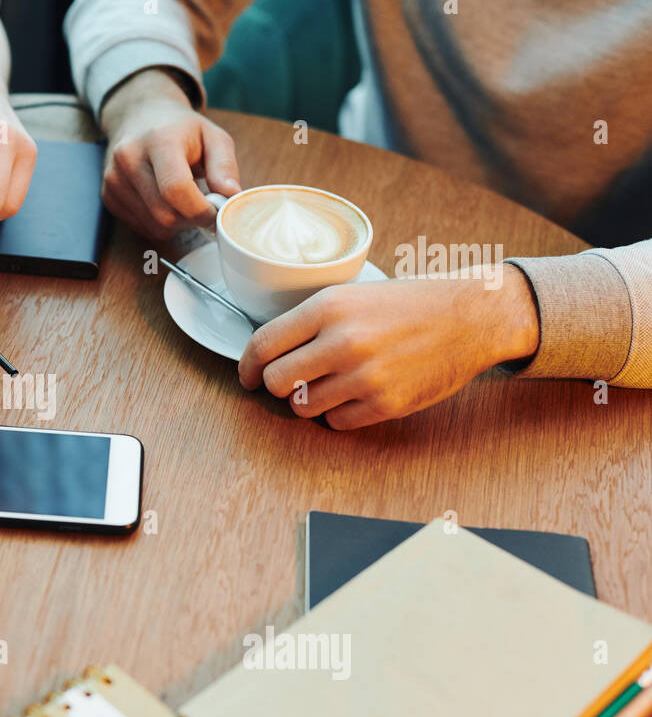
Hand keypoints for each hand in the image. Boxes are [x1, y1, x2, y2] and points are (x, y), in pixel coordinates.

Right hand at [99, 68, 240, 239]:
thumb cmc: (180, 129)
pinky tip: (165, 203)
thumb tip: (230, 196)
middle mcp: (129, 159)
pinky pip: (142, 227)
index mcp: (158, 140)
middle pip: (165, 214)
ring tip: (184, 201)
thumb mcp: (213, 136)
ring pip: (154, 226)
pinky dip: (160, 224)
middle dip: (191, 219)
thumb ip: (224, 166)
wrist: (140, 117)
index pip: (176, 189)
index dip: (201, 210)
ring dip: (177, 224)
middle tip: (203, 207)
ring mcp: (114, 179)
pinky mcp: (108, 195)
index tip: (216, 212)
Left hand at [237, 265, 540, 428]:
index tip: (248, 377)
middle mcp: (342, 341)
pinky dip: (339, 414)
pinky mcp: (386, 403)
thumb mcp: (353, 293)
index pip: (263, 345)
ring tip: (329, 385)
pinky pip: (337, 423)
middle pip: (277, 383)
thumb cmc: (409, 304)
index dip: (248, 367)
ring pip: (304, 408)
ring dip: (309, 401)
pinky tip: (355, 395)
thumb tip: (267, 354)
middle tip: (292, 381)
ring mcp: (365, 376)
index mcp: (328, 307)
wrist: (470, 317)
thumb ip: (310, 320)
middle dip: (279, 386)